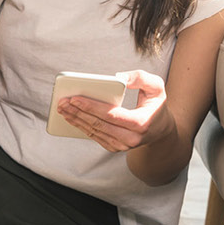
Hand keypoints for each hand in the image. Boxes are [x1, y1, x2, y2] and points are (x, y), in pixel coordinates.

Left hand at [58, 70, 174, 152]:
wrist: (161, 130)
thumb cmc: (157, 105)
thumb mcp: (157, 87)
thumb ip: (140, 77)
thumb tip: (119, 77)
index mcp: (141, 123)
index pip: (111, 115)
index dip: (91, 107)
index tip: (74, 98)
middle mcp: (131, 138)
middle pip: (99, 124)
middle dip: (78, 112)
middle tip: (62, 102)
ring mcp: (123, 146)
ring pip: (94, 132)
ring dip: (76, 120)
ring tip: (62, 109)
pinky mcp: (115, 147)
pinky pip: (95, 136)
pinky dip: (81, 126)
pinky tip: (71, 117)